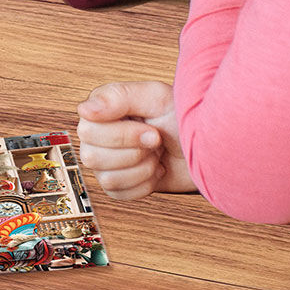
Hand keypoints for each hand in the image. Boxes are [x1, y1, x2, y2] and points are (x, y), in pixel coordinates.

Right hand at [76, 80, 195, 199]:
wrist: (205, 147)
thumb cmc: (182, 117)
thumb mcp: (155, 96)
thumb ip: (117, 97)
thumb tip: (84, 109)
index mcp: (102, 112)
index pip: (88, 130)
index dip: (122, 134)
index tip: (150, 128)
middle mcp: (98, 137)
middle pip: (92, 157)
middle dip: (134, 152)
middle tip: (156, 141)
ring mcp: (106, 163)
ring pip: (106, 178)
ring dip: (141, 169)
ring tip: (156, 155)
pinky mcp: (119, 185)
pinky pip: (119, 193)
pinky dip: (144, 184)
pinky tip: (155, 169)